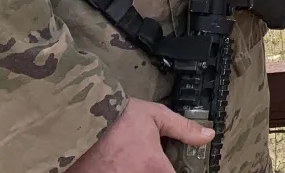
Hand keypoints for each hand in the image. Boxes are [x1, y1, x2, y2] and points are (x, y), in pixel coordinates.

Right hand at [72, 97, 212, 172]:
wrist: (76, 123)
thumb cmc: (115, 119)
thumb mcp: (154, 116)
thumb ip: (183, 128)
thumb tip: (208, 135)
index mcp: (155, 168)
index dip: (179, 171)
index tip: (173, 166)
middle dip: (156, 170)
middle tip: (148, 161)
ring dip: (138, 171)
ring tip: (132, 161)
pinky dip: (123, 172)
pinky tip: (120, 165)